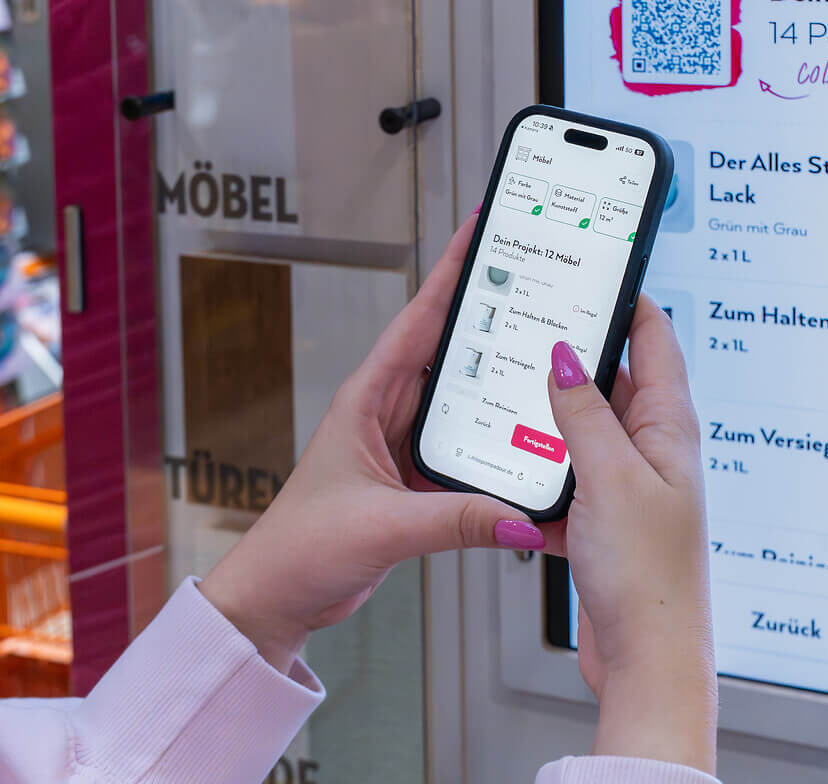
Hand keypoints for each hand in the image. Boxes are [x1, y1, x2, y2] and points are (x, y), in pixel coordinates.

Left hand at [199, 215, 545, 673]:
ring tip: (549, 346)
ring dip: (499, 375)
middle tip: (539, 277)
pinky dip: (497, 436)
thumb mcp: (382, 527)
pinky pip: (467, 444)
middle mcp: (385, 412)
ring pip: (462, 396)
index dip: (450, 272)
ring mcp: (402, 445)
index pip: (417, 320)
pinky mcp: (416, 481)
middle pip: (449, 349)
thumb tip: (522, 519)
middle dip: (490, 312)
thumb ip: (456, 521)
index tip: (480, 229)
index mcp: (366, 399)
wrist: (278, 599)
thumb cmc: (300, 549)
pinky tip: (531, 432)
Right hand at [546, 297, 716, 773]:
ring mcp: (630, 482)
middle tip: (533, 317)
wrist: (646, 658)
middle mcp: (654, 448)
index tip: (594, 265)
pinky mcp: (605, 516)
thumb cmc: (647, 576)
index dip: (627, 298)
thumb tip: (567, 356)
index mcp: (670, 427)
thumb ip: (585, 414)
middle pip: (615, 377)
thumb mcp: (610, 478)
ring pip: (586, 425)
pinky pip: (571, 471)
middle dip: (576, 349)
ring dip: (553, 410)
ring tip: (512, 383)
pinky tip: (513, 461)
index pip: (654, 339)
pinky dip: (544, 462)